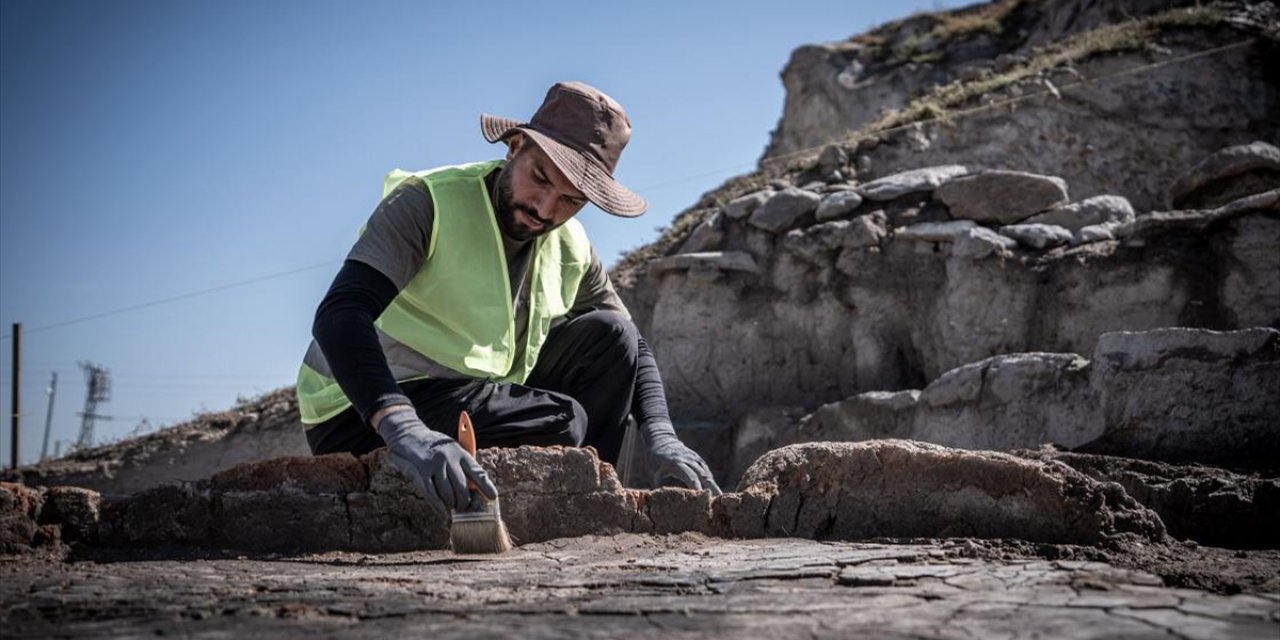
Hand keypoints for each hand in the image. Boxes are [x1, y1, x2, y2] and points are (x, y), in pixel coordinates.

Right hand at [375, 407, 498, 511]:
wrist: (412, 436)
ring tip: (453, 506)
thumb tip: (476, 490)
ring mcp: (435, 465)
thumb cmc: (438, 447)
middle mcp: (449, 458)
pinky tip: (442, 510)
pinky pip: (432, 494)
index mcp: (461, 452)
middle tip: (464, 507)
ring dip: (451, 504)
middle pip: (461, 486)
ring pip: (447, 493)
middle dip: (464, 501)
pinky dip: (438, 505)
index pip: (477, 471)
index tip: (493, 497)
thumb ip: (464, 467)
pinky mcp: (422, 472)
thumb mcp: (455, 450)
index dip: (486, 486)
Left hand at [641, 421, 721, 494]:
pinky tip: (714, 492)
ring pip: (707, 474)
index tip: (701, 497)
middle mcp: (689, 460)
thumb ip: (658, 486)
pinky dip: (711, 482)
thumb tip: (660, 501)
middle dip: (711, 488)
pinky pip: (706, 472)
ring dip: (713, 486)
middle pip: (703, 475)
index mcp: (677, 462)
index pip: (690, 476)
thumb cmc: (655, 459)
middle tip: (717, 501)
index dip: (696, 486)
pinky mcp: (698, 460)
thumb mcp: (653, 472)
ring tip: (719, 500)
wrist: (661, 441)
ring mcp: (695, 459)